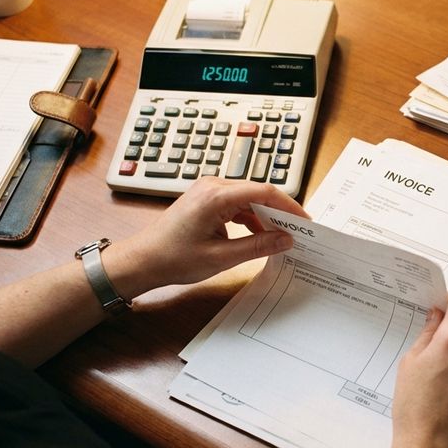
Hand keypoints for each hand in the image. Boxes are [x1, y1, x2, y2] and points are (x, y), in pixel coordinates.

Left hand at [107, 177, 306, 297]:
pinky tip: (259, 236)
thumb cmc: (173, 258)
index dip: (289, 206)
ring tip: (281, 237)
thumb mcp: (222, 257)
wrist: (142, 260)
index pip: (264, 192)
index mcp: (216, 196)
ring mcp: (208, 191)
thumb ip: (258, 246)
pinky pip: (237, 204)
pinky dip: (251, 218)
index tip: (305, 221)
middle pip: (259, 192)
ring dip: (266, 217)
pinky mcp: (206, 200)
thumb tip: (286, 239)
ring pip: (249, 198)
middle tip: (298, 231)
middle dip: (280, 212)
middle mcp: (213, 187)